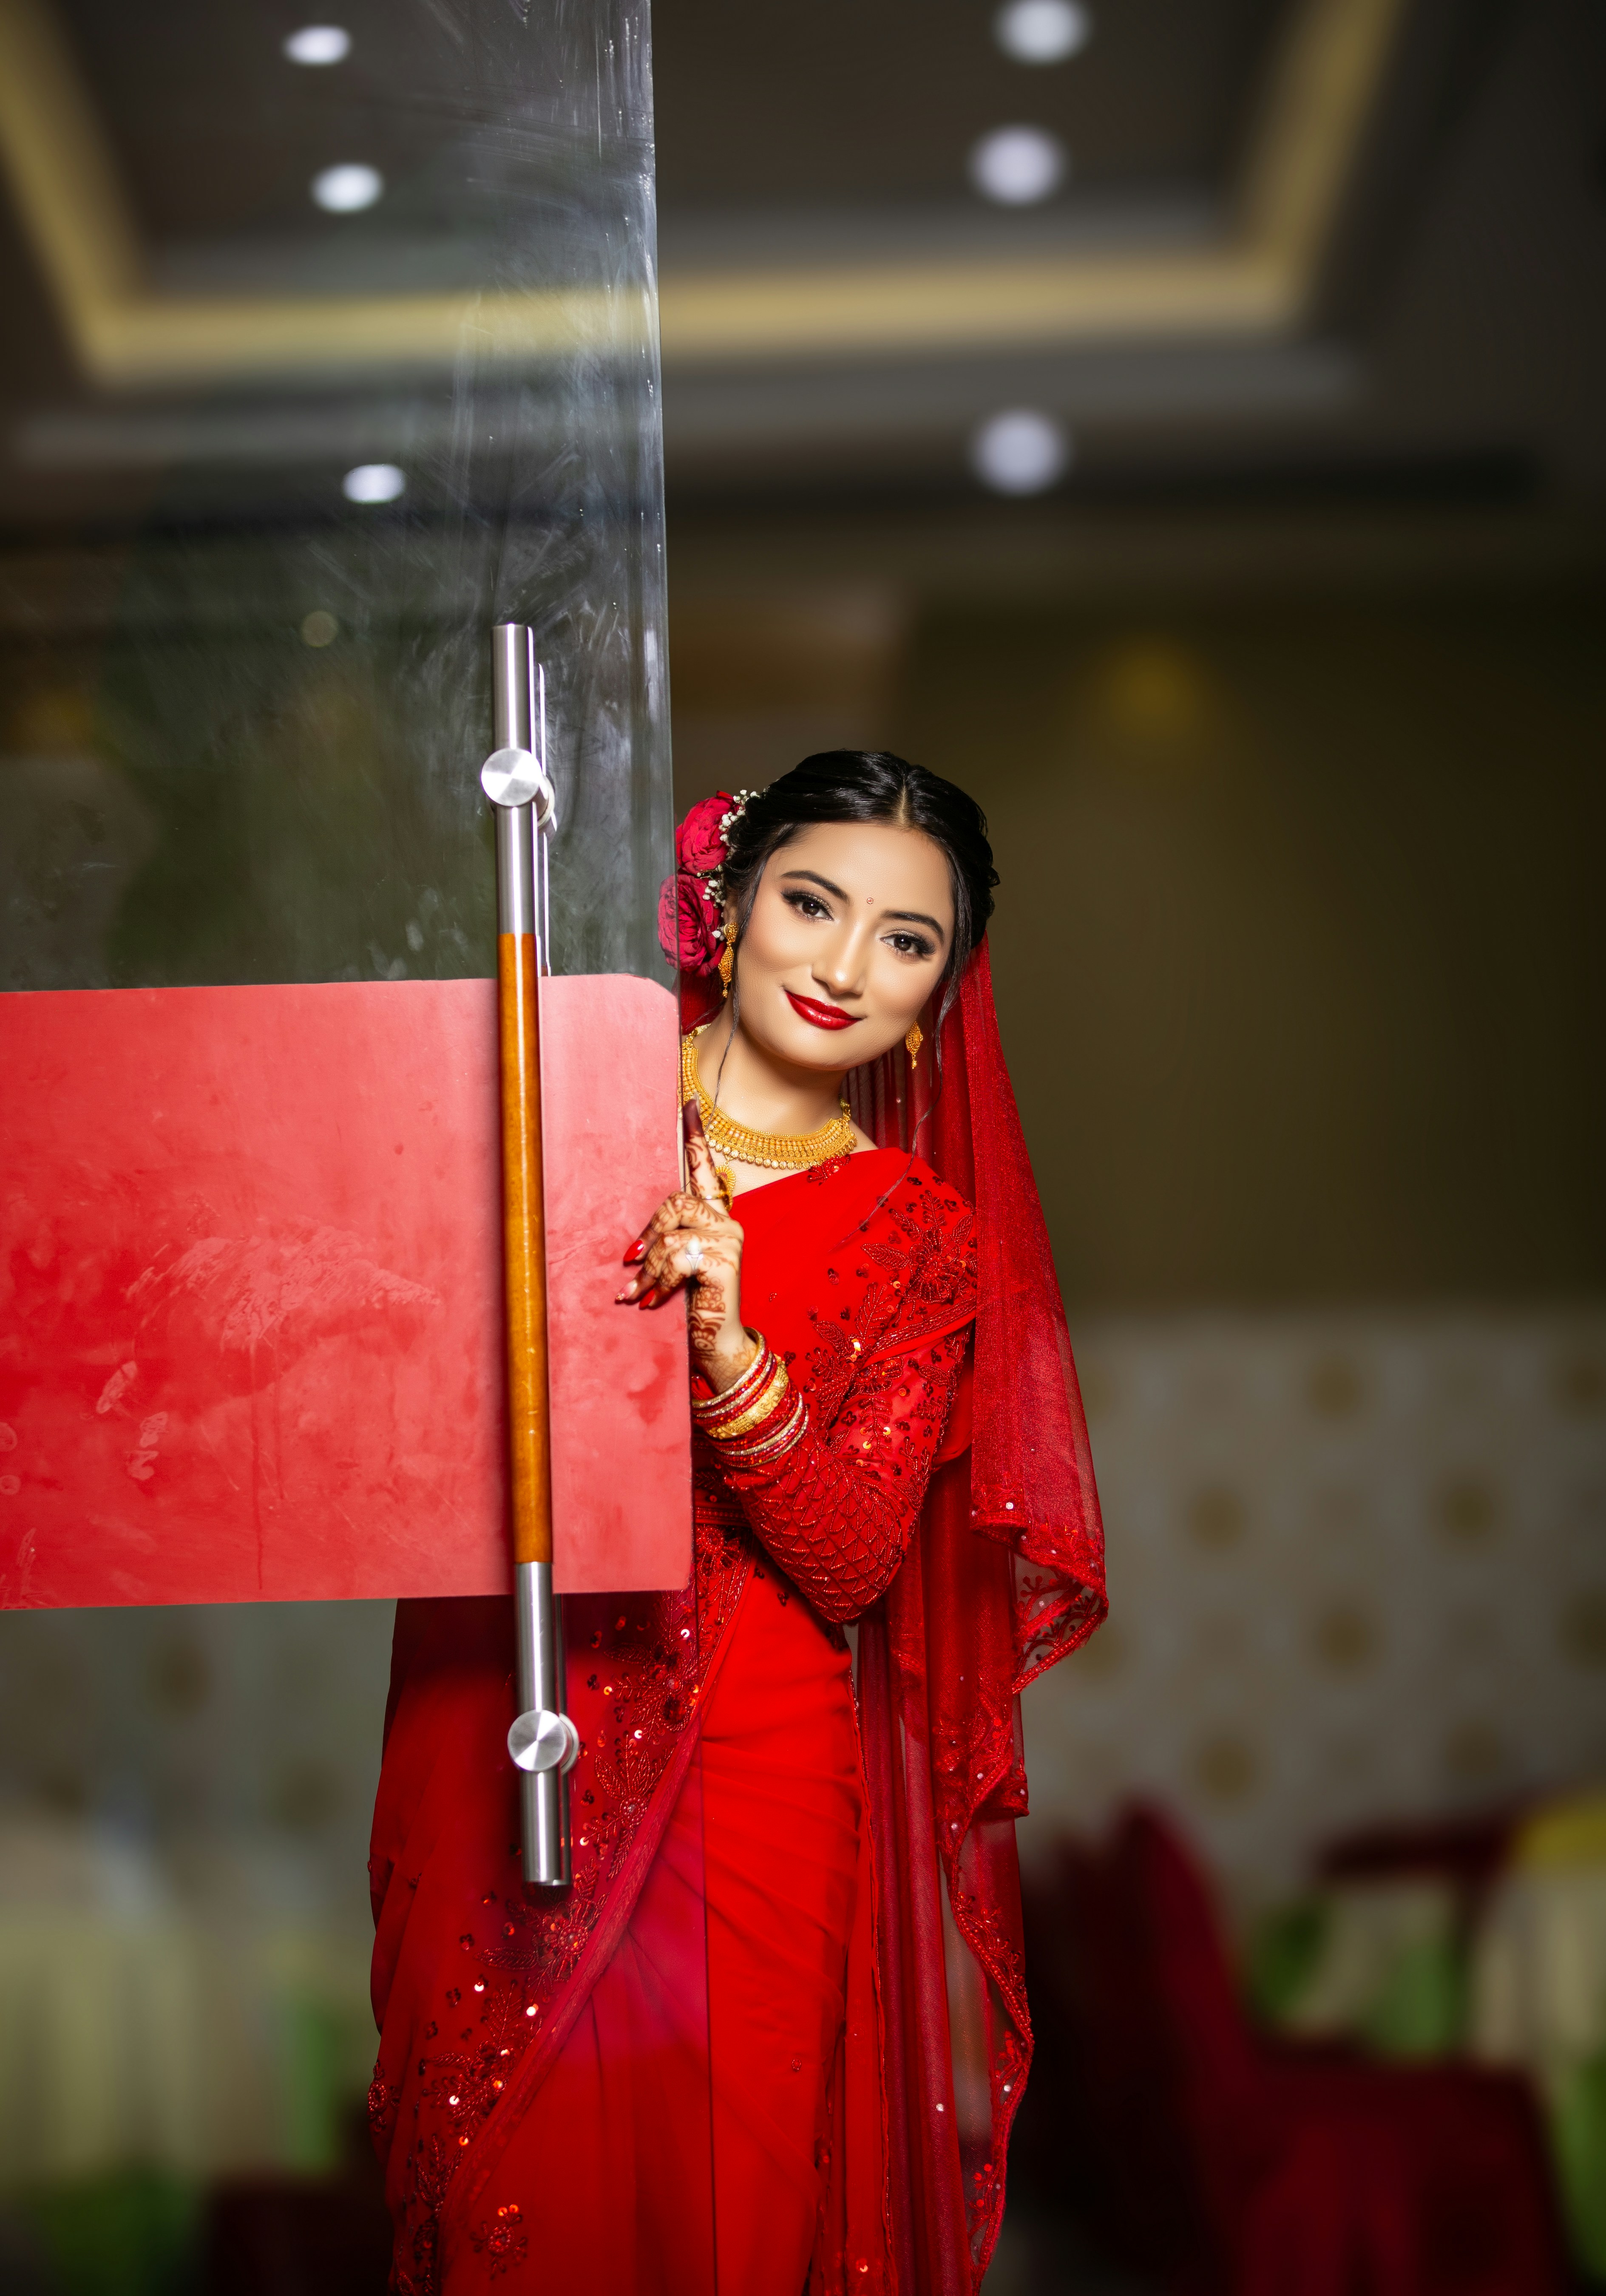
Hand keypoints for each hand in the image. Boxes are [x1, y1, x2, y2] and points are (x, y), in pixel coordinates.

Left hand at [616, 1114, 754, 1391]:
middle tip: (630, 1262)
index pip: (705, 1169)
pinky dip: (658, 1282)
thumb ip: (666, 1244)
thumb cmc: (693, 1304)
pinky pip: (677, 1258)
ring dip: (648, 1270)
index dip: (696, 1136)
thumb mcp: (676, 1268)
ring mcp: (730, 1241)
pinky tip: (650, 1301)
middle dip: (649, 1233)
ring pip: (671, 1235)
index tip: (689, 1102)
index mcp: (715, 1218)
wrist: (717, 1344)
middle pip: (676, 1202)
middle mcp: (727, 1223)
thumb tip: (631, 1248)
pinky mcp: (724, 1261)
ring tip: (636, 1293)